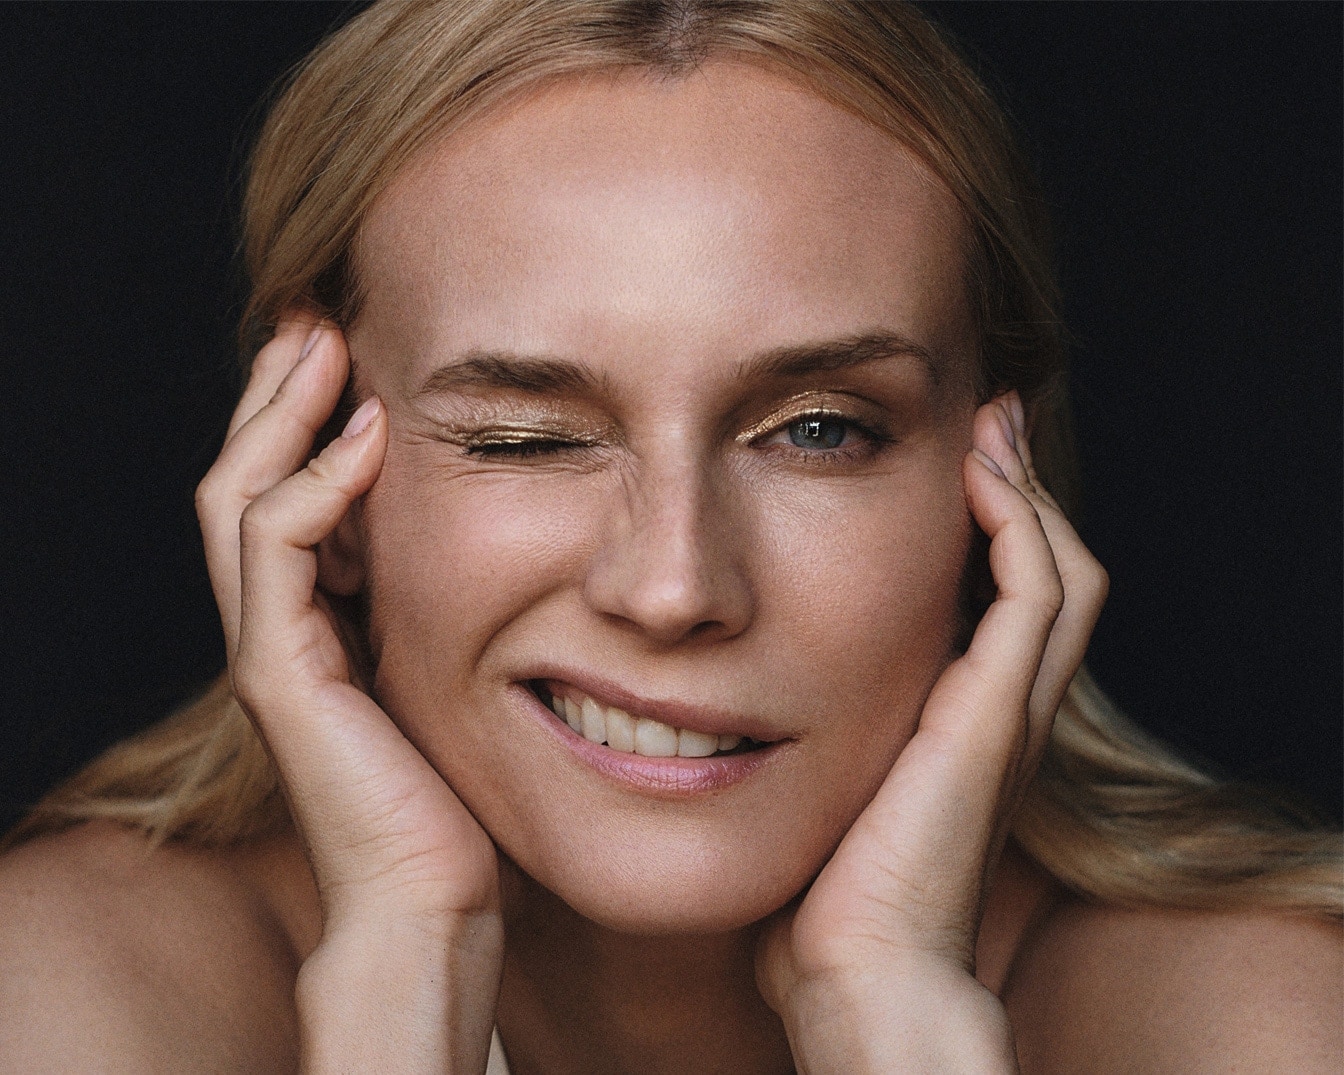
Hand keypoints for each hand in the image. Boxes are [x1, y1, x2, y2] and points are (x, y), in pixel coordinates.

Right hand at [195, 319, 503, 1071]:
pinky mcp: (280, 674)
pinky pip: (275, 549)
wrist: (435, 895)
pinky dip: (314, 482)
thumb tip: (504, 521)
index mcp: (312, 620)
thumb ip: (444, 601)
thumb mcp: (456, 667)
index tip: (351, 351)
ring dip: (278, 414)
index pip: (281, 492)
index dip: (303, 419)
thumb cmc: (459, 789)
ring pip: (237, 499)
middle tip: (316, 320)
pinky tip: (367, 437)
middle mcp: (276, 626)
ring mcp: (270, 648)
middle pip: (242, 479)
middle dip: (276, 394)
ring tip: (320, 344)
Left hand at [755, 392, 1107, 1072]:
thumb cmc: (820, 895)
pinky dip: (1018, 524)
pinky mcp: (999, 710)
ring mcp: (1009, 708)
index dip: (985, 536)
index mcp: (962, 724)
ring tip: (986, 429)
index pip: (999, 604)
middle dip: (1016, 495)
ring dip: (1024, 492)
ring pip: (1059, 570)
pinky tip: (978, 476)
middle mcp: (1002, 709)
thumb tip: (711, 711)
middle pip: (1046, 574)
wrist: (860, 968)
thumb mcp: (812, 791)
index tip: (942, 471)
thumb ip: (795, 741)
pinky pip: (1035, 591)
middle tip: (983, 427)